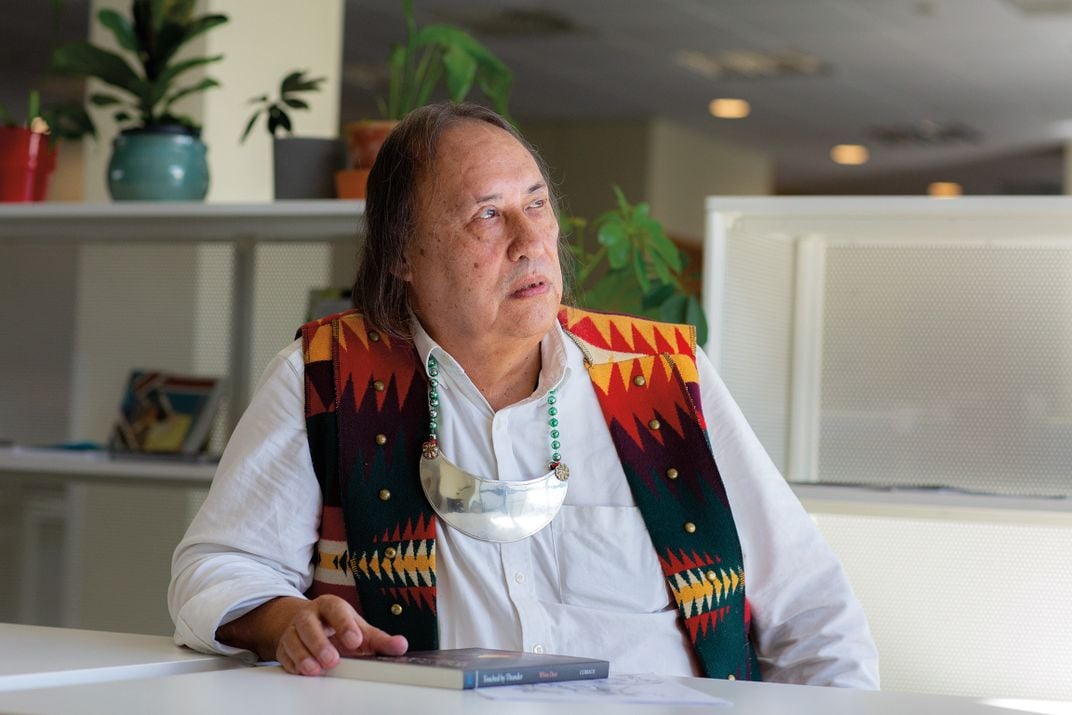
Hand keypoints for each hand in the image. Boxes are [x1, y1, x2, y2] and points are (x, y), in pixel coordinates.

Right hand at [217, 595, 407, 675]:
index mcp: (330, 606)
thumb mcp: (359, 628)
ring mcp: (294, 631)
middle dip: (320, 643)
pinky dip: (292, 664)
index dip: (345, 625)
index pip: (336, 611)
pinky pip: (284, 655)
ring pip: (293, 640)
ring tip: (315, 669)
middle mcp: (309, 615)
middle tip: (333, 660)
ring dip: (304, 656)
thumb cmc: (337, 626)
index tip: (355, 640)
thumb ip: (379, 639)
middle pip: (309, 625)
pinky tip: (302, 671)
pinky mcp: (284, 646)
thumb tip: (401, 645)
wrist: (306, 623)